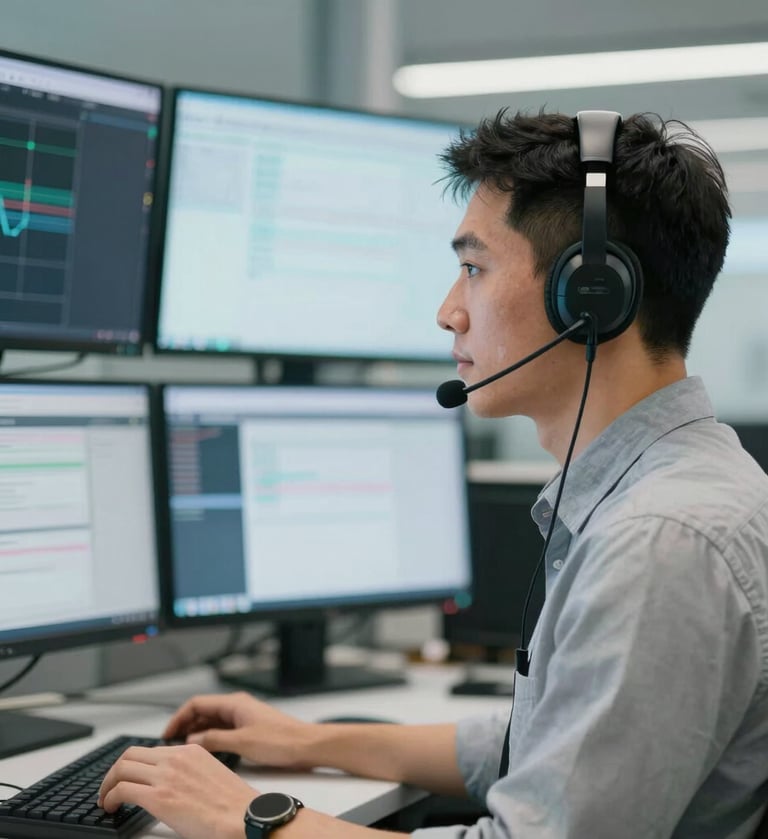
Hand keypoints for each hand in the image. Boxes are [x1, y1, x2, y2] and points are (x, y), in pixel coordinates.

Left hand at [97, 743, 254, 838]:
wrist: (243, 816)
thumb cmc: (233, 804)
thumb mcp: (211, 773)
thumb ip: (190, 771)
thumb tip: (174, 783)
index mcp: (189, 751)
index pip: (149, 750)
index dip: (132, 764)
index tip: (127, 777)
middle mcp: (176, 758)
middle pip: (130, 755)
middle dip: (114, 772)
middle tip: (110, 787)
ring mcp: (166, 776)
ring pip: (121, 769)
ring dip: (107, 785)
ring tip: (106, 800)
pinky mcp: (159, 798)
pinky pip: (122, 791)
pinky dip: (110, 798)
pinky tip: (112, 808)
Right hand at [163, 691, 316, 769]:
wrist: (307, 745)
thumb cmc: (281, 740)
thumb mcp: (242, 742)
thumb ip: (214, 740)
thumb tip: (193, 739)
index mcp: (234, 703)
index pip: (197, 703)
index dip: (178, 717)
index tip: (167, 733)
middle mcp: (237, 707)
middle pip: (203, 712)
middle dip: (185, 725)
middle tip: (172, 743)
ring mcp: (243, 717)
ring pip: (212, 721)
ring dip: (197, 733)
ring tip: (185, 749)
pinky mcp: (249, 728)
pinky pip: (222, 730)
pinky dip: (211, 738)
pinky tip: (206, 751)